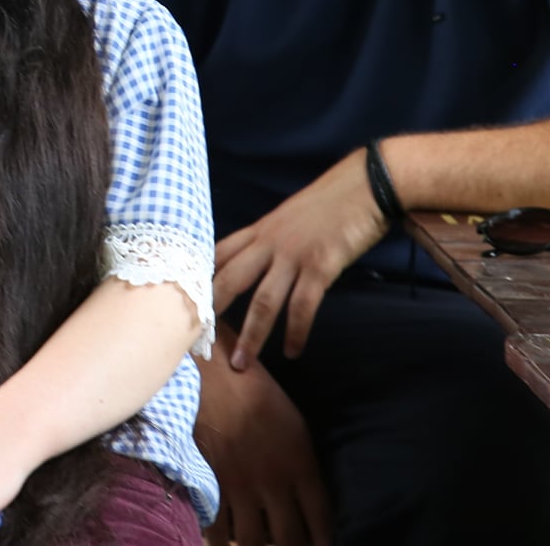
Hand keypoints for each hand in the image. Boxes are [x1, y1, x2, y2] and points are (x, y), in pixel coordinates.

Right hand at [196, 349, 330, 545]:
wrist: (213, 374)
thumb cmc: (258, 395)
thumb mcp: (295, 427)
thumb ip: (303, 467)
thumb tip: (306, 503)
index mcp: (301, 465)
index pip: (322, 523)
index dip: (323, 543)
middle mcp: (274, 482)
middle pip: (290, 541)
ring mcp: (240, 486)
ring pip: (253, 542)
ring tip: (254, 543)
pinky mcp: (210, 484)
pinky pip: (218, 530)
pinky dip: (221, 538)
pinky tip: (224, 536)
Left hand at [213, 151, 386, 369]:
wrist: (365, 185)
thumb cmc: (331, 201)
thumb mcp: (290, 216)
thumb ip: (272, 238)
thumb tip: (261, 259)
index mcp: (260, 230)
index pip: (219, 255)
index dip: (200, 279)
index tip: (184, 302)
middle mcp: (269, 242)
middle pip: (230, 280)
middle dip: (212, 313)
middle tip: (199, 343)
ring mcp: (293, 255)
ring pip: (263, 301)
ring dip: (251, 336)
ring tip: (241, 364)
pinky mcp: (320, 265)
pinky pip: (302, 306)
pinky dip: (296, 331)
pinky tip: (293, 351)